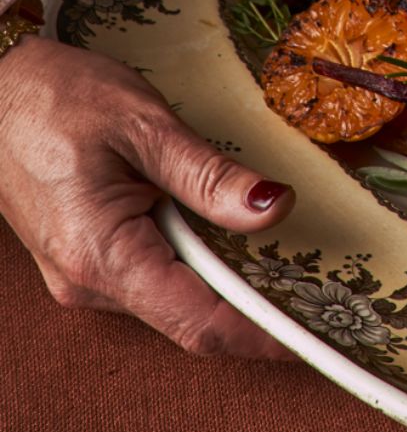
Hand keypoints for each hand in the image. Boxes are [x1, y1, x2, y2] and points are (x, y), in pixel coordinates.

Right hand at [0, 36, 295, 358]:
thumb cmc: (55, 98)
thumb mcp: (145, 125)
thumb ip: (211, 176)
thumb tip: (274, 208)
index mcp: (103, 256)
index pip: (199, 321)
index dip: (263, 333)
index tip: (317, 329)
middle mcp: (90, 282)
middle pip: (194, 318)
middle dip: (258, 308)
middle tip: (326, 288)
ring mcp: (85, 276)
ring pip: (177, 301)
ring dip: (231, 284)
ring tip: (293, 261)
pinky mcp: (89, 260)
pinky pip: (157, 279)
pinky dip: (201, 267)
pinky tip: (235, 242)